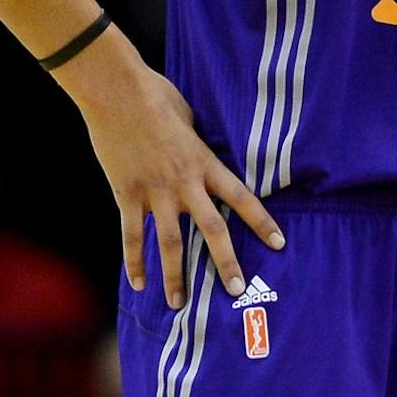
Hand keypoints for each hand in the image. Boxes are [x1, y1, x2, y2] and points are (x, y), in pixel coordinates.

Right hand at [56, 26, 283, 306]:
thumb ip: (198, 143)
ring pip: (169, 242)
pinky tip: (138, 284)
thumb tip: (200, 150)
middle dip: (225, 262)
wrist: (117, 92)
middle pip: (212, 229)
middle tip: (236, 290)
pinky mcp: (126, 194)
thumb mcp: (190, 119)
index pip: (243, 198)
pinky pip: (131, 235)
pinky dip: (134, 261)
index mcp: (206, 164)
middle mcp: (185, 183)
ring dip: (175, 275)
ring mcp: (155, 192)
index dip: (262, 222)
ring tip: (178, 304)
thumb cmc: (156, 96)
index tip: (279, 244)